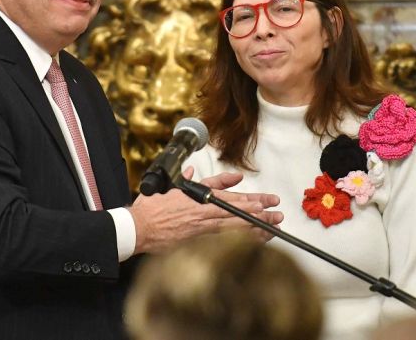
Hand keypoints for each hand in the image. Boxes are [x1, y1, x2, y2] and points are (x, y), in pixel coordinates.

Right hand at [128, 168, 282, 253]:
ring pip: (233, 228)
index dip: (250, 199)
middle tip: (277, 213)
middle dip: (259, 213)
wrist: (137, 229)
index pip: (229, 197)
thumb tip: (201, 173)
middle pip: (237, 212)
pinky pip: (223, 242)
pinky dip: (240, 241)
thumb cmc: (152, 209)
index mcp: (198, 199)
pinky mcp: (197, 242)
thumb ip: (192, 181)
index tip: (265, 200)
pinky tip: (253, 243)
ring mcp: (201, 229)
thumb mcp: (172, 188)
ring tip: (273, 228)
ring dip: (255, 227)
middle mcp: (202, 213)